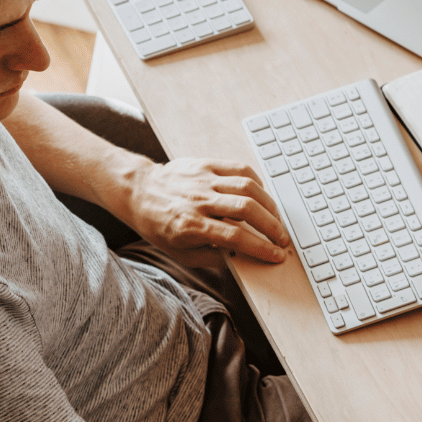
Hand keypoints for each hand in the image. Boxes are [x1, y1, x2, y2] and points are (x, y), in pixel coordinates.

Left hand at [121, 157, 290, 264]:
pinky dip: (257, 182)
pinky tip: (262, 195)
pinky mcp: (206, 165)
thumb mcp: (179, 252)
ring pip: (247, 188)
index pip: (235, 237)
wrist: (138, 191)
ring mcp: (203, 180)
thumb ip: (211, 257)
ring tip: (276, 219)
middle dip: (272, 226)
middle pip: (246, 210)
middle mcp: (199, 201)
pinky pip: (239, 169)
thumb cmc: (158, 224)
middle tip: (282, 238)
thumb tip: (241, 257)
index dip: (261, 248)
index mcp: (191, 226)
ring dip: (269, 205)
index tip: (276, 255)